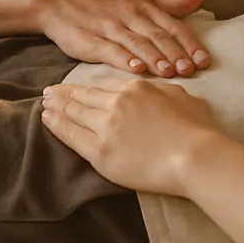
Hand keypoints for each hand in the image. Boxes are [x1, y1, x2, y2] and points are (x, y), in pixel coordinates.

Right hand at [34, 0, 210, 77]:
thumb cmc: (105, 4)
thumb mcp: (141, 0)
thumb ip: (172, 2)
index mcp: (145, 6)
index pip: (174, 26)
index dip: (190, 44)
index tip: (204, 61)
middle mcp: (131, 15)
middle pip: (159, 36)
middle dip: (176, 54)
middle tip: (191, 70)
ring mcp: (110, 27)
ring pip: (137, 43)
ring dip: (155, 58)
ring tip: (169, 73)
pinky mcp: (91, 40)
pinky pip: (110, 50)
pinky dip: (124, 59)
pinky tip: (136, 70)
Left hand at [41, 80, 225, 197]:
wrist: (195, 156)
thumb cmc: (198, 130)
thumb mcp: (184, 98)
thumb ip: (165, 92)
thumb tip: (160, 91)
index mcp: (137, 88)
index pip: (106, 86)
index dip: (90, 86)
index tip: (81, 87)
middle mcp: (117, 103)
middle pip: (85, 95)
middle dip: (65, 93)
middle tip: (50, 92)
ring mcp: (106, 126)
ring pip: (74, 112)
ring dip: (57, 106)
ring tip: (45, 104)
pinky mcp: (99, 151)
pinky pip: (70, 135)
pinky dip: (56, 124)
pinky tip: (46, 119)